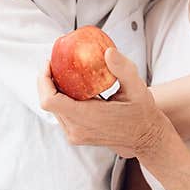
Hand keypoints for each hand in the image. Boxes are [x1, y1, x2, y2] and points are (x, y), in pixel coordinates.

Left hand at [38, 48, 170, 158]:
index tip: (50, 63)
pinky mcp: (76, 136)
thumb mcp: (137, 88)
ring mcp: (75, 135)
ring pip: (53, 109)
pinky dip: (62, 98)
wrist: (146, 137)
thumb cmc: (142, 113)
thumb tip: (108, 52)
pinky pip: (61, 114)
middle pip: (48, 103)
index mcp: (87, 118)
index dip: (44, 80)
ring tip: (64, 72)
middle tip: (56, 62)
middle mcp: (77, 130)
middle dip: (47, 80)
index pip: (50, 101)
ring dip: (54, 89)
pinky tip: (72, 86)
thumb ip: (123, 69)